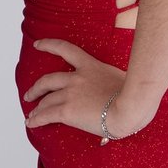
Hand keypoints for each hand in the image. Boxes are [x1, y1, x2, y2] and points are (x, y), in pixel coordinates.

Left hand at [23, 39, 158, 139]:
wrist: (131, 108)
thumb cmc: (137, 97)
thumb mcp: (126, 79)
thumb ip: (116, 82)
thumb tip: (122, 91)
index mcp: (90, 66)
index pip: (65, 49)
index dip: (49, 45)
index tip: (37, 44)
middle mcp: (76, 78)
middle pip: (47, 80)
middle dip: (36, 88)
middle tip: (29, 94)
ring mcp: (69, 94)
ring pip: (46, 100)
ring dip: (36, 107)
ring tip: (31, 113)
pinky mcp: (66, 110)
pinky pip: (46, 115)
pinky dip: (36, 119)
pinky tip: (31, 123)